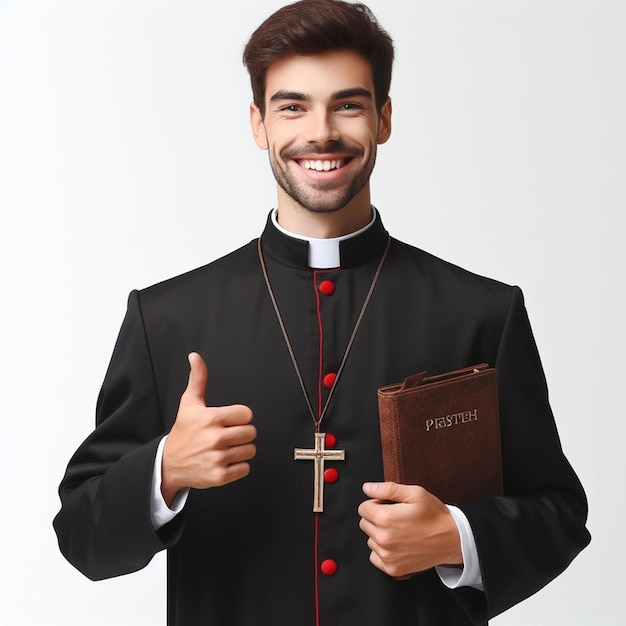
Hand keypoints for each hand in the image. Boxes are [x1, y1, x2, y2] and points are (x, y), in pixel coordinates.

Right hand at [161, 352, 255, 505]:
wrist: (168, 463)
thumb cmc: (183, 431)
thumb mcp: (189, 403)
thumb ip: (198, 378)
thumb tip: (195, 356)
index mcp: (210, 418)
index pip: (246, 414)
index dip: (240, 417)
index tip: (230, 420)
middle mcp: (214, 438)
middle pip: (251, 432)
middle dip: (242, 433)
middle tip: (228, 435)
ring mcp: (217, 458)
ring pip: (250, 450)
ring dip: (241, 450)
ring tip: (226, 448)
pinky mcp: (219, 476)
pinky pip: (245, 468)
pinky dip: (238, 466)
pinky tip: (225, 461)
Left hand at [358, 482, 461, 578]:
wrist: (452, 540)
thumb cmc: (435, 516)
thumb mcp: (414, 493)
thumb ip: (387, 489)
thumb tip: (367, 488)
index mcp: (386, 518)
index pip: (363, 508)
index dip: (375, 503)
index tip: (388, 505)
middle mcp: (383, 539)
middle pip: (364, 523)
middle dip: (376, 518)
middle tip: (395, 517)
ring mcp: (388, 556)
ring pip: (370, 539)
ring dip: (380, 534)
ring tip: (400, 531)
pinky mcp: (393, 568)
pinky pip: (375, 557)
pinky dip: (383, 551)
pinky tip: (398, 544)